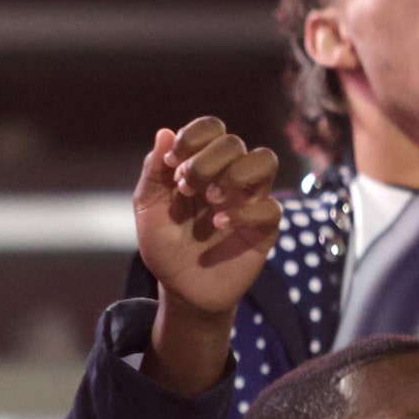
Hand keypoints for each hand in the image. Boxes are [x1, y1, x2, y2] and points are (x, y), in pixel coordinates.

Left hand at [134, 118, 280, 395]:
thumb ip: (154, 172)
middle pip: (234, 142)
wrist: (181, 290)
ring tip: (211, 199)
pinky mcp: (264, 228)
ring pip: (264, 160)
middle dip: (206, 160)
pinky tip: (219, 224)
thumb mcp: (148, 209)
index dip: (194, 136)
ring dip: (235, 174)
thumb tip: (164, 132)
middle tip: (186, 186)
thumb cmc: (165, 247)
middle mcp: (229, 176)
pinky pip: (270, 207)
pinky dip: (244, 212)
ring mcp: (249, 200)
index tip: (172, 162)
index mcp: (202, 165)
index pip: (211, 128)